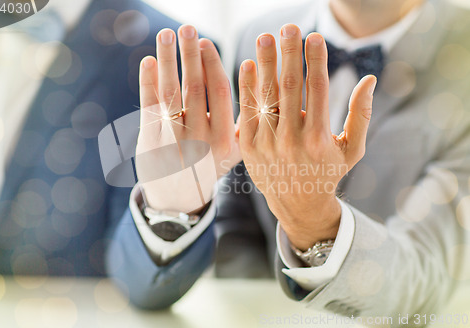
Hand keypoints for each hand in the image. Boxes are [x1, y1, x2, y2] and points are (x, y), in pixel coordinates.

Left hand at [136, 25, 240, 212]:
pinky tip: (148, 61)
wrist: (177, 198)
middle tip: (188, 28)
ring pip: (169, 93)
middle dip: (190, 55)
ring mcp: (171, 141)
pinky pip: (148, 107)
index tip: (207, 42)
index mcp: (224, 141)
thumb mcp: (234, 152)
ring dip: (167, 61)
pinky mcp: (149, 141)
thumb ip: (242, 121)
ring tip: (167, 34)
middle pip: (194, 88)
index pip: (220, 94)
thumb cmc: (209, 165)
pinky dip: (146, 82)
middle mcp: (198, 140)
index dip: (213, 65)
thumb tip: (254, 81)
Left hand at [238, 25, 376, 249]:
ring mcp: (266, 143)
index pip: (317, 88)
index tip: (314, 37)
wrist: (296, 204)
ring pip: (265, 95)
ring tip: (265, 38)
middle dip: (288, 53)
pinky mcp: (248, 146)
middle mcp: (291, 140)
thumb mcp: (352, 149)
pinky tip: (248, 64)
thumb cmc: (328, 172)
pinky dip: (247, 87)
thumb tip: (369, 79)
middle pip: (289, 86)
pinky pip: (247, 111)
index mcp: (319, 139)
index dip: (315, 59)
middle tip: (288, 27)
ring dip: (265, 63)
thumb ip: (361, 114)